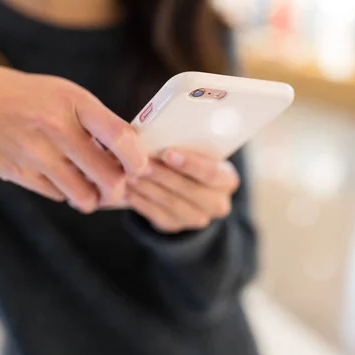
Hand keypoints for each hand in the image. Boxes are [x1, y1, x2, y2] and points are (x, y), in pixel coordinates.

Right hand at [0, 66, 148, 212]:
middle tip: (118, 188)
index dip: (138, 159)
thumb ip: (96, 121)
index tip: (141, 168)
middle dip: (119, 190)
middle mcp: (56, 128)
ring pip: (83, 195)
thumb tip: (129, 152)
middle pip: (107, 176)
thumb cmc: (25, 97)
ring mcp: (35, 154)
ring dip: (93, 198)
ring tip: (93, 190)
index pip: (120, 136)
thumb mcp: (64, 94)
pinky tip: (63, 180)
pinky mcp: (18, 173)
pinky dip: (66, 193)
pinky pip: (57, 196)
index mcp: (73, 102)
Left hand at [125, 149, 239, 233]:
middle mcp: (217, 203)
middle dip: (163, 175)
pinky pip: (156, 215)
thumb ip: (188, 143)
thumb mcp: (199, 150)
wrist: (189, 187)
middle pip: (190, 190)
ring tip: (130, 173)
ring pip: (171, 203)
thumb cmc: (192, 158)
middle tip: (141, 161)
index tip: (167, 152)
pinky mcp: (176, 226)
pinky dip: (140, 201)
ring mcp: (197, 218)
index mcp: (227, 180)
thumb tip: (161, 128)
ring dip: (148, 187)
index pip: (211, 173)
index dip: (190, 164)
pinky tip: (127, 189)